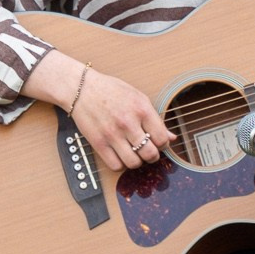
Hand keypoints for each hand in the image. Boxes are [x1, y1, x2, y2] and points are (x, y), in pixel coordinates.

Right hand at [24, 49, 174, 170]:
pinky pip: (116, 166)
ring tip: (134, 153)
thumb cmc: (111, 91)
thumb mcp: (138, 98)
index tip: (158, 143)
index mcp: (141, 109)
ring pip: (134, 163)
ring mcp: (112, 134)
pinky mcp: (99, 143)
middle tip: (148, 151)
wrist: (82, 88)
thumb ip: (155, 119)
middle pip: (150, 154)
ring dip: (137, 161)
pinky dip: (121, 164)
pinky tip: (120, 155)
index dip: (163, 144)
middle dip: (152, 156)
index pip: (162, 139)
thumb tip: (172, 138)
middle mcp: (128, 122)